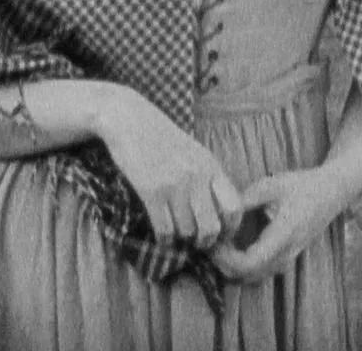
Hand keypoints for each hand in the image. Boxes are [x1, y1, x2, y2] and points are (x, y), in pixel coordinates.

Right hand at [95, 90, 243, 249]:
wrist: (126, 119)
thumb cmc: (159, 137)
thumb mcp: (193, 152)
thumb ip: (207, 178)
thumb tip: (219, 213)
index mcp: (210, 166)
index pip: (234, 208)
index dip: (230, 228)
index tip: (221, 234)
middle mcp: (196, 177)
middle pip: (212, 226)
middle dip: (206, 241)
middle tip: (199, 242)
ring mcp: (173, 184)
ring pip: (186, 230)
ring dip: (182, 238)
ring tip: (176, 235)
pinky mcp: (150, 191)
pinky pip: (164, 228)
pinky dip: (164, 239)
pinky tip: (162, 237)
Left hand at [210, 167, 345, 282]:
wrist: (329, 193)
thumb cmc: (300, 186)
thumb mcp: (270, 185)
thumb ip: (245, 199)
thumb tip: (218, 209)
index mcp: (284, 234)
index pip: (251, 261)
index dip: (227, 258)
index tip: (212, 243)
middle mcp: (287, 252)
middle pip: (250, 275)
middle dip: (224, 264)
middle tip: (207, 244)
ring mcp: (288, 258)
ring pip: (255, 277)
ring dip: (232, 267)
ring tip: (216, 246)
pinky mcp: (286, 257)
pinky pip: (261, 272)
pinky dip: (242, 267)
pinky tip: (229, 248)